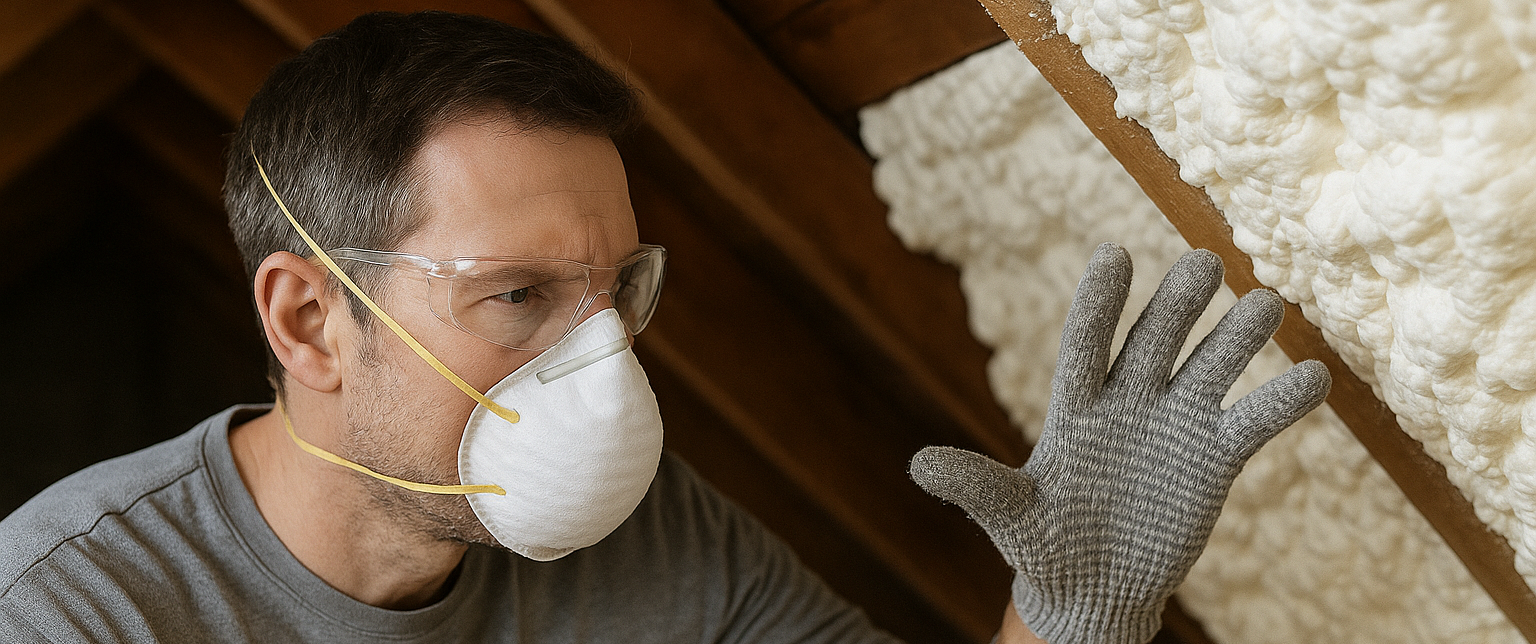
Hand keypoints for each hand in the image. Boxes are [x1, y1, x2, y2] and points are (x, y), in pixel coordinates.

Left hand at [910, 243, 1329, 643]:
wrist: (1091, 585)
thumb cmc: (1043, 543)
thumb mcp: (1008, 517)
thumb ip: (975, 487)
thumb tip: (919, 463)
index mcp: (1076, 407)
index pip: (1087, 343)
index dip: (1099, 303)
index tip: (1113, 254)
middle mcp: (1129, 401)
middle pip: (1155, 342)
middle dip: (1177, 305)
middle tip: (1203, 261)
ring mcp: (1174, 423)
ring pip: (1210, 367)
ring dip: (1236, 337)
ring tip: (1266, 301)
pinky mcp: (1213, 456)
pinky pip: (1251, 421)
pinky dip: (1280, 401)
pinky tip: (1313, 375)